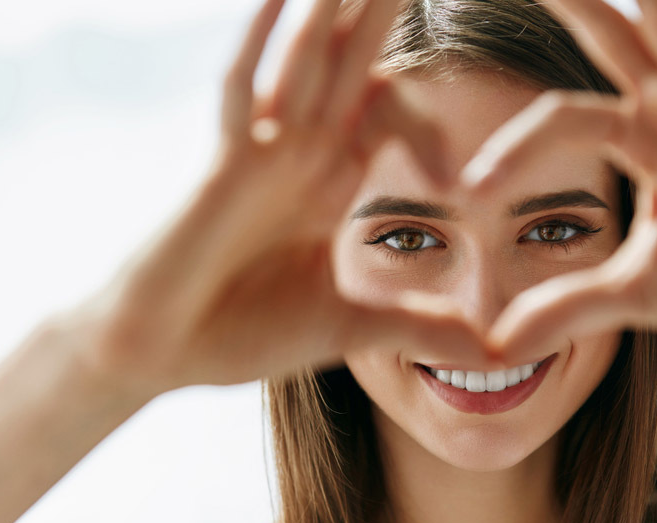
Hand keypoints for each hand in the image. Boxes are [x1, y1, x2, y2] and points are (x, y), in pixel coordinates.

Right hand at [66, 0, 495, 393]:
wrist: (162, 354)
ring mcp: (260, 154)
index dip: (425, 118)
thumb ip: (419, 328)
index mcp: (328, 182)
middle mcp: (299, 154)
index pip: (385, 114)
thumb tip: (494, 355)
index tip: (461, 147)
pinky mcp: (222, 168)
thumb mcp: (350, 328)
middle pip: (350, 65)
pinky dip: (260, 46)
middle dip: (381, 13)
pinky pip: (240, 92)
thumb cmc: (240, 334)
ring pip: (305, 61)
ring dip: (333, 10)